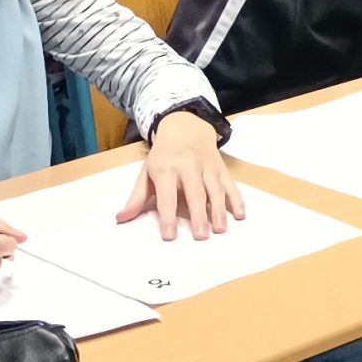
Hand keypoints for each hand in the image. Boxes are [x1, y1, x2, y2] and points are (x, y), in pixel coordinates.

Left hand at [118, 111, 243, 240]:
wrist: (185, 126)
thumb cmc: (164, 155)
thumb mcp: (147, 172)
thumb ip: (137, 197)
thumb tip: (122, 218)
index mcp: (166, 169)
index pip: (167, 196)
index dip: (168, 216)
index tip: (170, 235)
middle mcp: (188, 166)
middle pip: (194, 193)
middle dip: (199, 215)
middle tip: (201, 236)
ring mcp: (207, 166)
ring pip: (215, 189)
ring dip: (219, 210)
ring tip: (220, 229)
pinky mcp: (221, 168)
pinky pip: (231, 184)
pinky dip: (237, 199)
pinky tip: (240, 214)